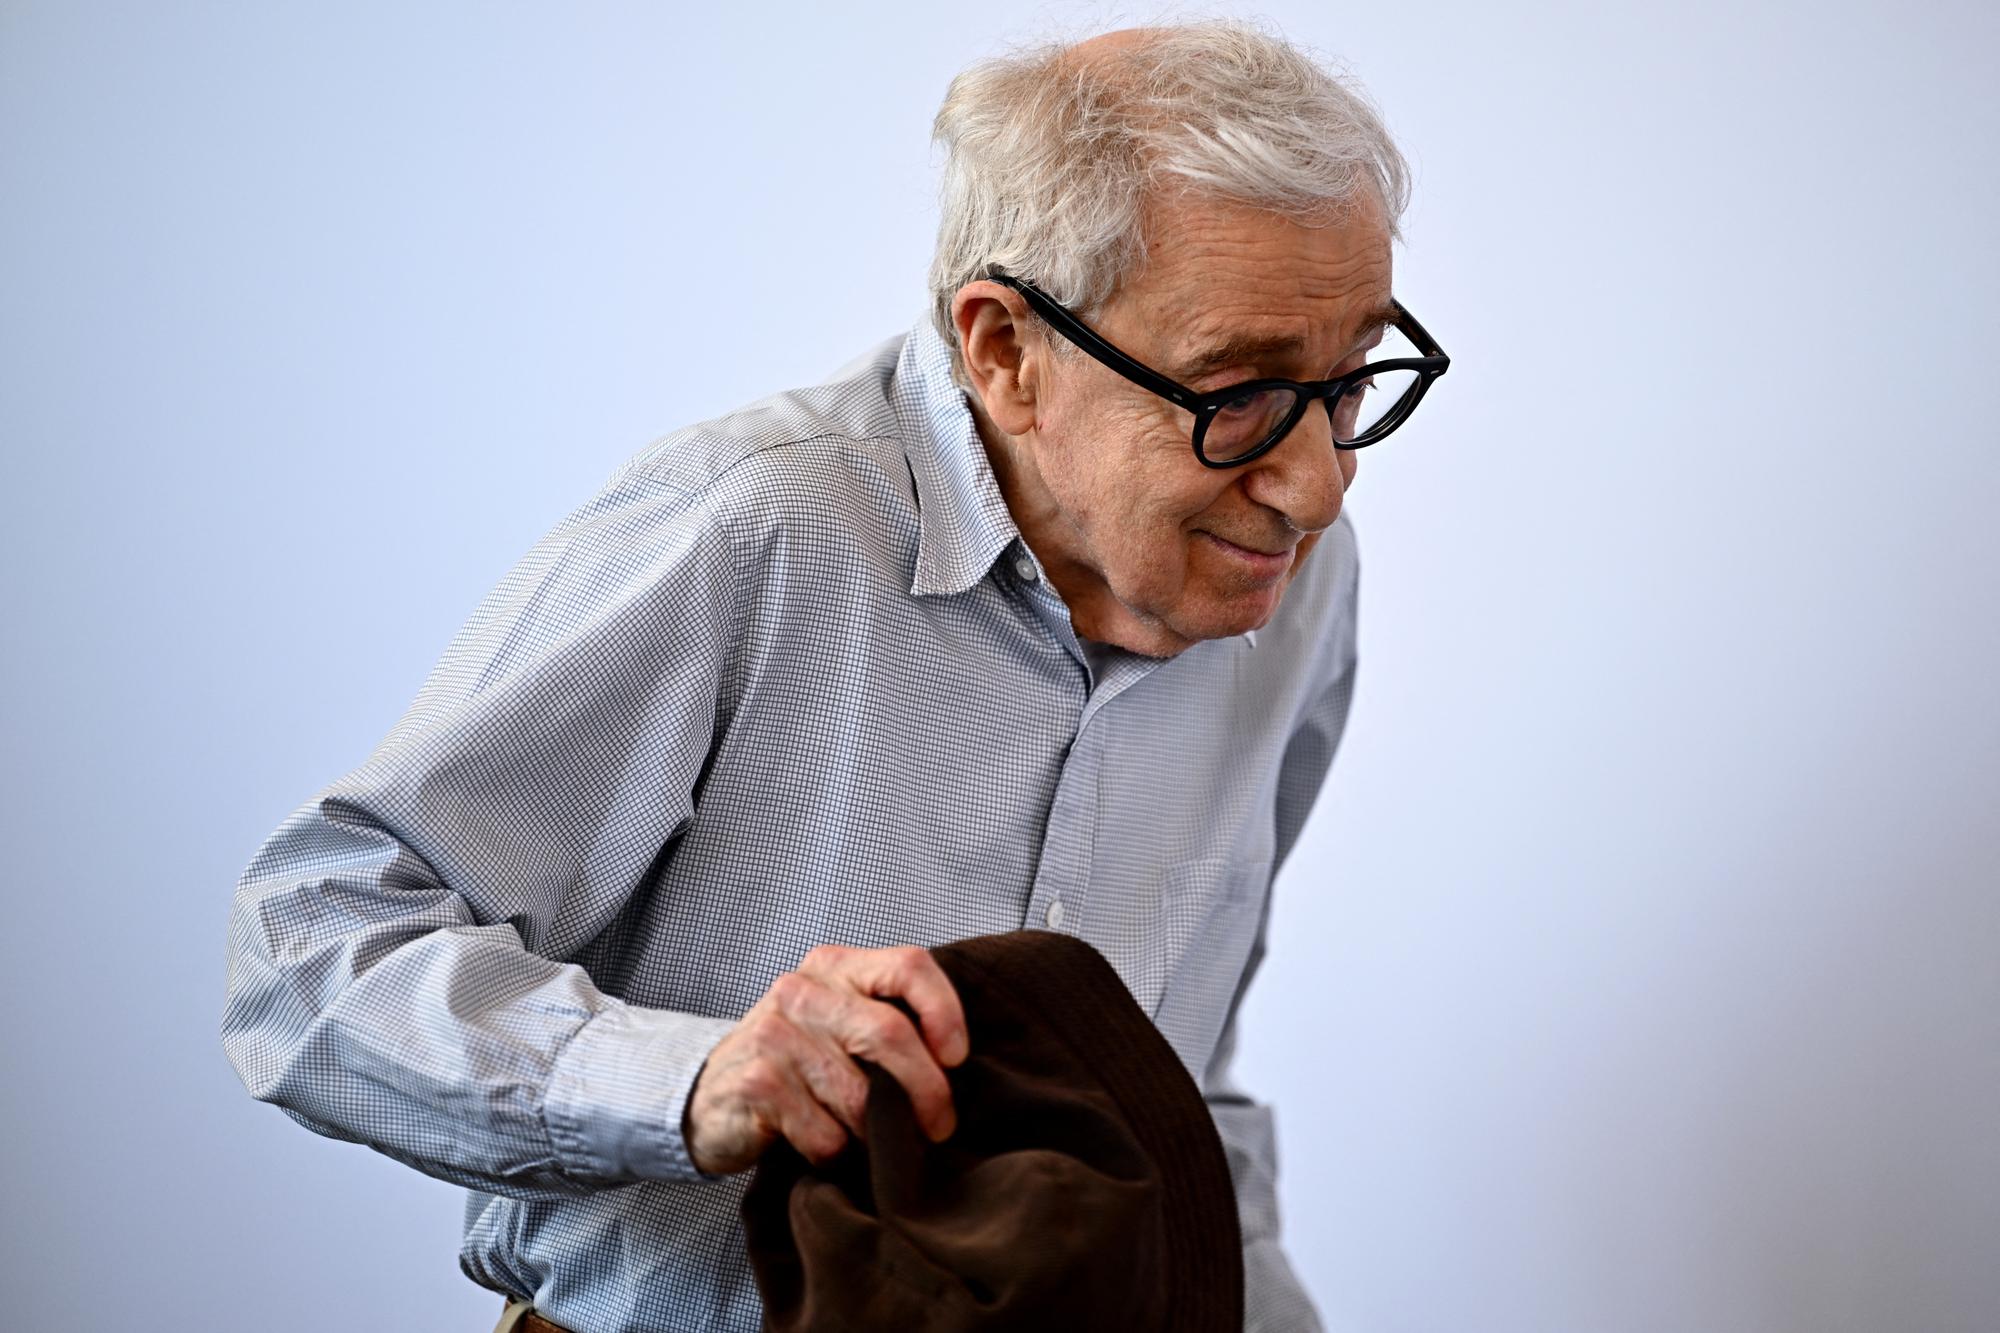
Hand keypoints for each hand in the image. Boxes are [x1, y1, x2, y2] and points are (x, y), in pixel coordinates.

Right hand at [682, 943, 969, 1175]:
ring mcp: (774, 1034)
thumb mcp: (838, 1023)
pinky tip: (823, 1146)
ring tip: (872, 1140)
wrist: (708, 1097)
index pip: (909, 966)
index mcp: (835, 966)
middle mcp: (803, 990)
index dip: (945, 1012)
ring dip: (877, 1132)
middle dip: (928, 1090)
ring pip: (860, 1095)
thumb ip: (888, 1022)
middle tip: (939, 1127)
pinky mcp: (756, 1083)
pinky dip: (836, 1152)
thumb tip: (957, 1067)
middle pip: (890, 1034)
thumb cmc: (795, 1063)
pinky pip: (824, 1133)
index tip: (957, 1058)